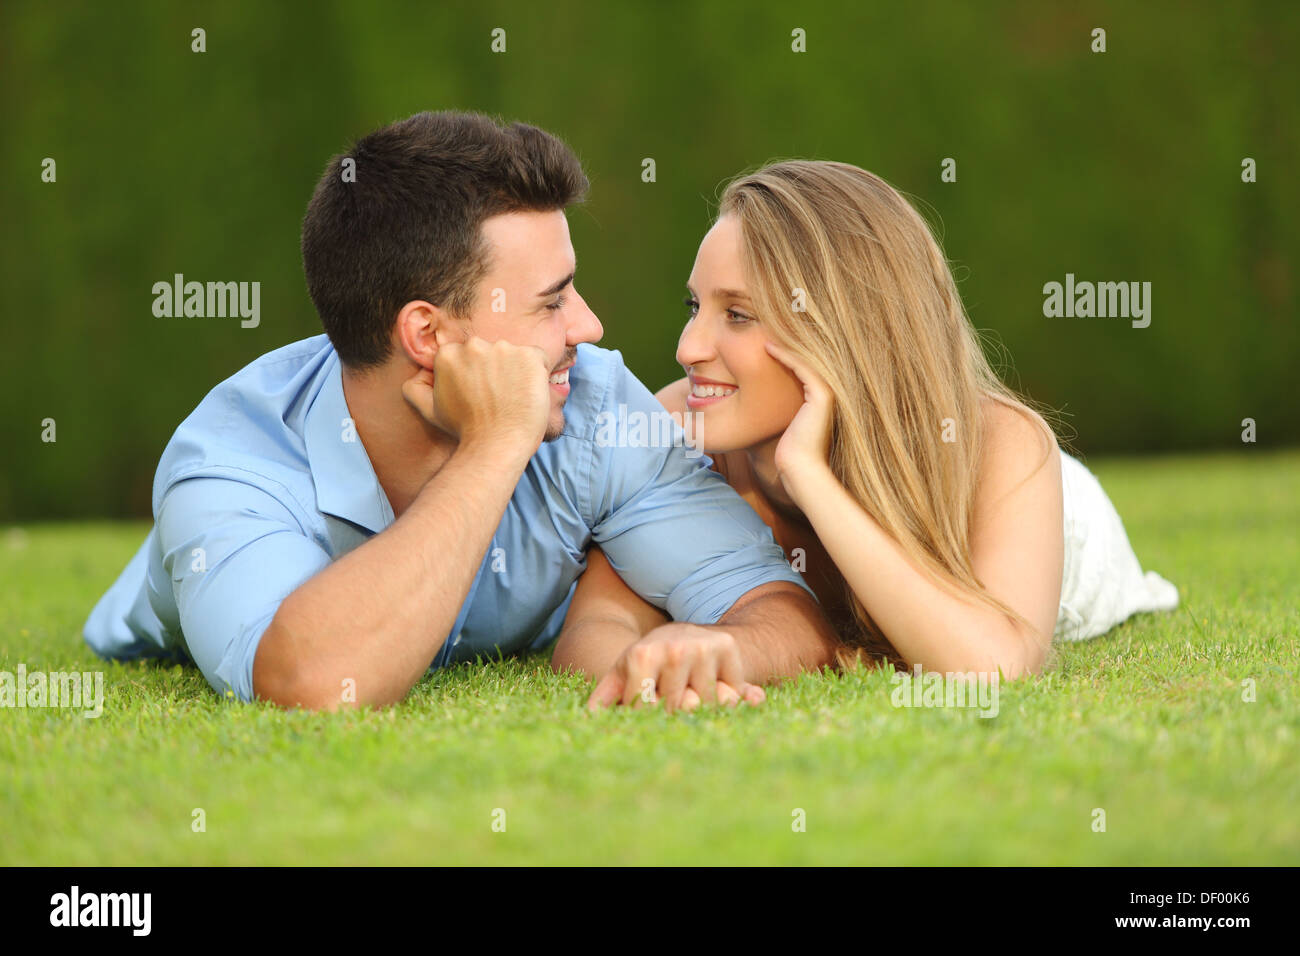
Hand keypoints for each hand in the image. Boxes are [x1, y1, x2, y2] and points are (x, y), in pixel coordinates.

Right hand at [402, 335, 551, 452]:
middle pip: (490, 352)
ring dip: (516, 371)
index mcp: (448, 353)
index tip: (481, 394)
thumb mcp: (430, 410)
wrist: (496, 444)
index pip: (468, 356)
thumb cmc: (465, 430)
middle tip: (498, 398)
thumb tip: (419, 375)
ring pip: (513, 354)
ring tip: (513, 398)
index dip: (477, 376)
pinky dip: (537, 373)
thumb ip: (415, 388)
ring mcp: (503, 348)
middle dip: (495, 370)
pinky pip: (537, 357)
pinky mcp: (529, 355)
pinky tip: (528, 394)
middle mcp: (474, 345)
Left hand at [586, 623, 765, 713]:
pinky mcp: (726, 647)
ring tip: (691, 694)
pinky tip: (715, 690)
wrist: (683, 631)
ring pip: (705, 704)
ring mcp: (702, 647)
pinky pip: (731, 691)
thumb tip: (588, 720)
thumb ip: (606, 697)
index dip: (647, 719)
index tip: (648, 714)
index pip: (646, 709)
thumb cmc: (649, 660)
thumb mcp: (623, 674)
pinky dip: (726, 699)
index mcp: (642, 655)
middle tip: (672, 702)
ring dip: (701, 708)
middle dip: (673, 714)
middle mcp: (673, 649)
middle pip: (676, 710)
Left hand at [764, 341, 834, 496]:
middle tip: (769, 325)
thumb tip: (757, 394)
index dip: (787, 349)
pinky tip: (768, 347)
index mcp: (821, 396)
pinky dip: (785, 355)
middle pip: (808, 357)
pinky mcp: (822, 395)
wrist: (800, 469)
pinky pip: (801, 367)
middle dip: (790, 340)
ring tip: (768, 330)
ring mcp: (827, 392)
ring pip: (805, 358)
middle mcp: (828, 391)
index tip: (768, 336)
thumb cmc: (789, 451)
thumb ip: (779, 404)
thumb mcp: (782, 421)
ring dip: (787, 343)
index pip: (804, 363)